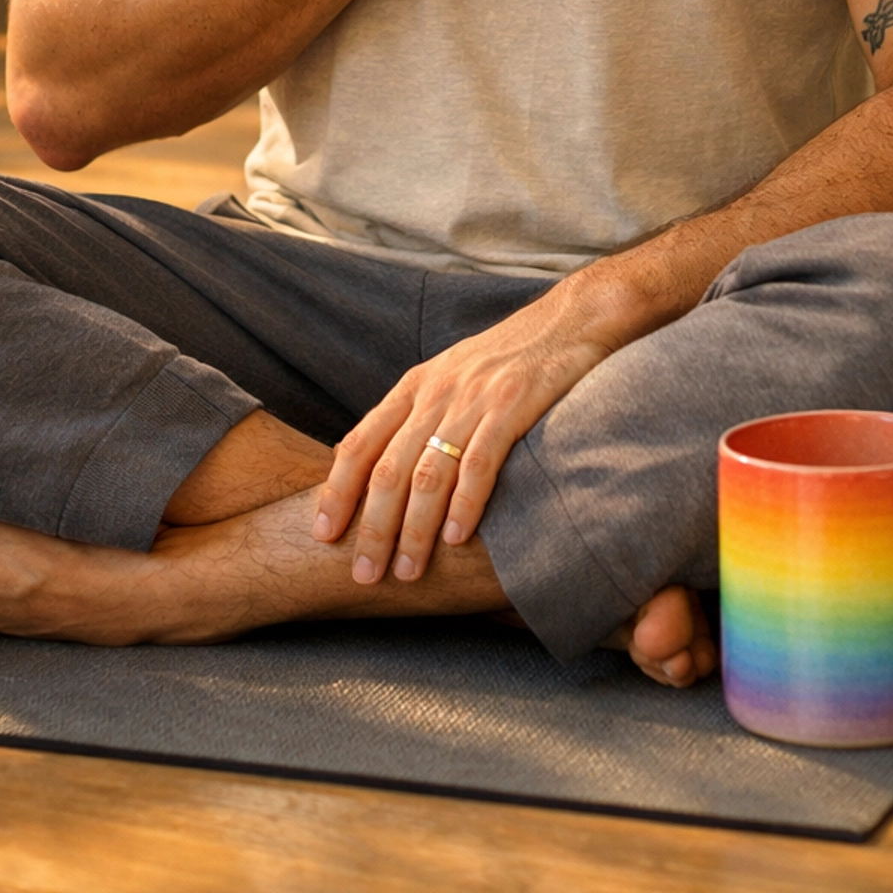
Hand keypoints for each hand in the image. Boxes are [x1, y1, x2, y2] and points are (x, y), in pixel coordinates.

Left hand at [311, 297, 616, 584]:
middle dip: (373, 526)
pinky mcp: (513, 405)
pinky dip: (465, 503)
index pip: (360, 443)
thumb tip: (381, 470)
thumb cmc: (508, 358)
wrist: (569, 319)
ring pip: (429, 472)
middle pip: (389, 468)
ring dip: (414, 528)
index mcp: (415, 387)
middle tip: (364, 574)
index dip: (337, 492)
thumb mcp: (451, 377)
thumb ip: (419, 417)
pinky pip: (480, 462)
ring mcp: (473, 398)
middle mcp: (436, 392)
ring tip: (407, 571)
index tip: (323, 536)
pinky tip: (457, 539)